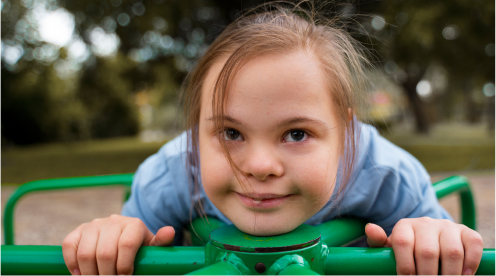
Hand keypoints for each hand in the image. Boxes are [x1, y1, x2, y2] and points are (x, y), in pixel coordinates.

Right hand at [62, 214, 174, 275]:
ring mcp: (94, 224)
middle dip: (107, 275)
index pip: (126, 245)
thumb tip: (169, 231)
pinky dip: (72, 264)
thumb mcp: (152, 247)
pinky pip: (70, 246)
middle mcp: (113, 221)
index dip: (124, 266)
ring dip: (90, 274)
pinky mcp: (79, 230)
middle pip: (105, 253)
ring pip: (87, 253)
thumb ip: (161, 243)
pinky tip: (81, 275)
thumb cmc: (139, 247)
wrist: (123, 237)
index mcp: (133, 225)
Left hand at [365, 217, 482, 275]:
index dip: (405, 266)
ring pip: (452, 252)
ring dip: (449, 275)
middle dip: (427, 275)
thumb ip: (378, 242)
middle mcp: (426, 223)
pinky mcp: (466, 232)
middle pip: (427, 252)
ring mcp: (447, 226)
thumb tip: (370, 228)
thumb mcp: (389, 248)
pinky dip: (470, 264)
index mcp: (404, 226)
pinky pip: (473, 245)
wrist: (428, 241)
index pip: (403, 243)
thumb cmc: (406, 250)